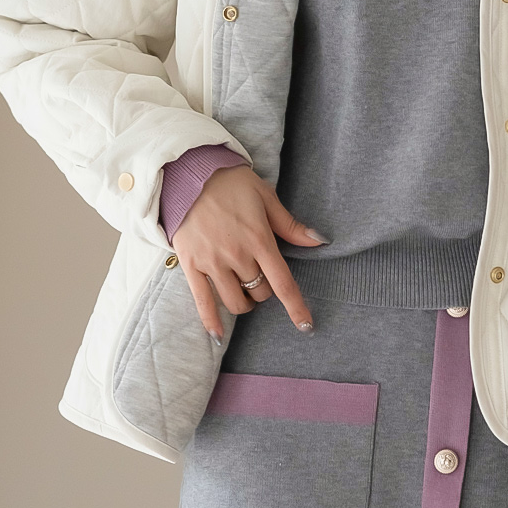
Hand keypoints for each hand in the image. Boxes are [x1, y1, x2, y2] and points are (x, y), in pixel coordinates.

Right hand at [170, 163, 321, 334]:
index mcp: (259, 239)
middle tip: (258, 275)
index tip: (306, 325)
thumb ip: (290, 225)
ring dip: (243, 303)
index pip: (283, 284)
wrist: (188, 172)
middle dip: (264, 291)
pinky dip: (211, 321)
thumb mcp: (265, 197)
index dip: (296, 308)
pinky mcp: (191, 265)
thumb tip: (319, 241)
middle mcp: (237, 255)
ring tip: (242, 290)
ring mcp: (213, 263)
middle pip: (259, 293)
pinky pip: (202, 302)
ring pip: (235, 302)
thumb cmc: (230, 183)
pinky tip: (217, 335)